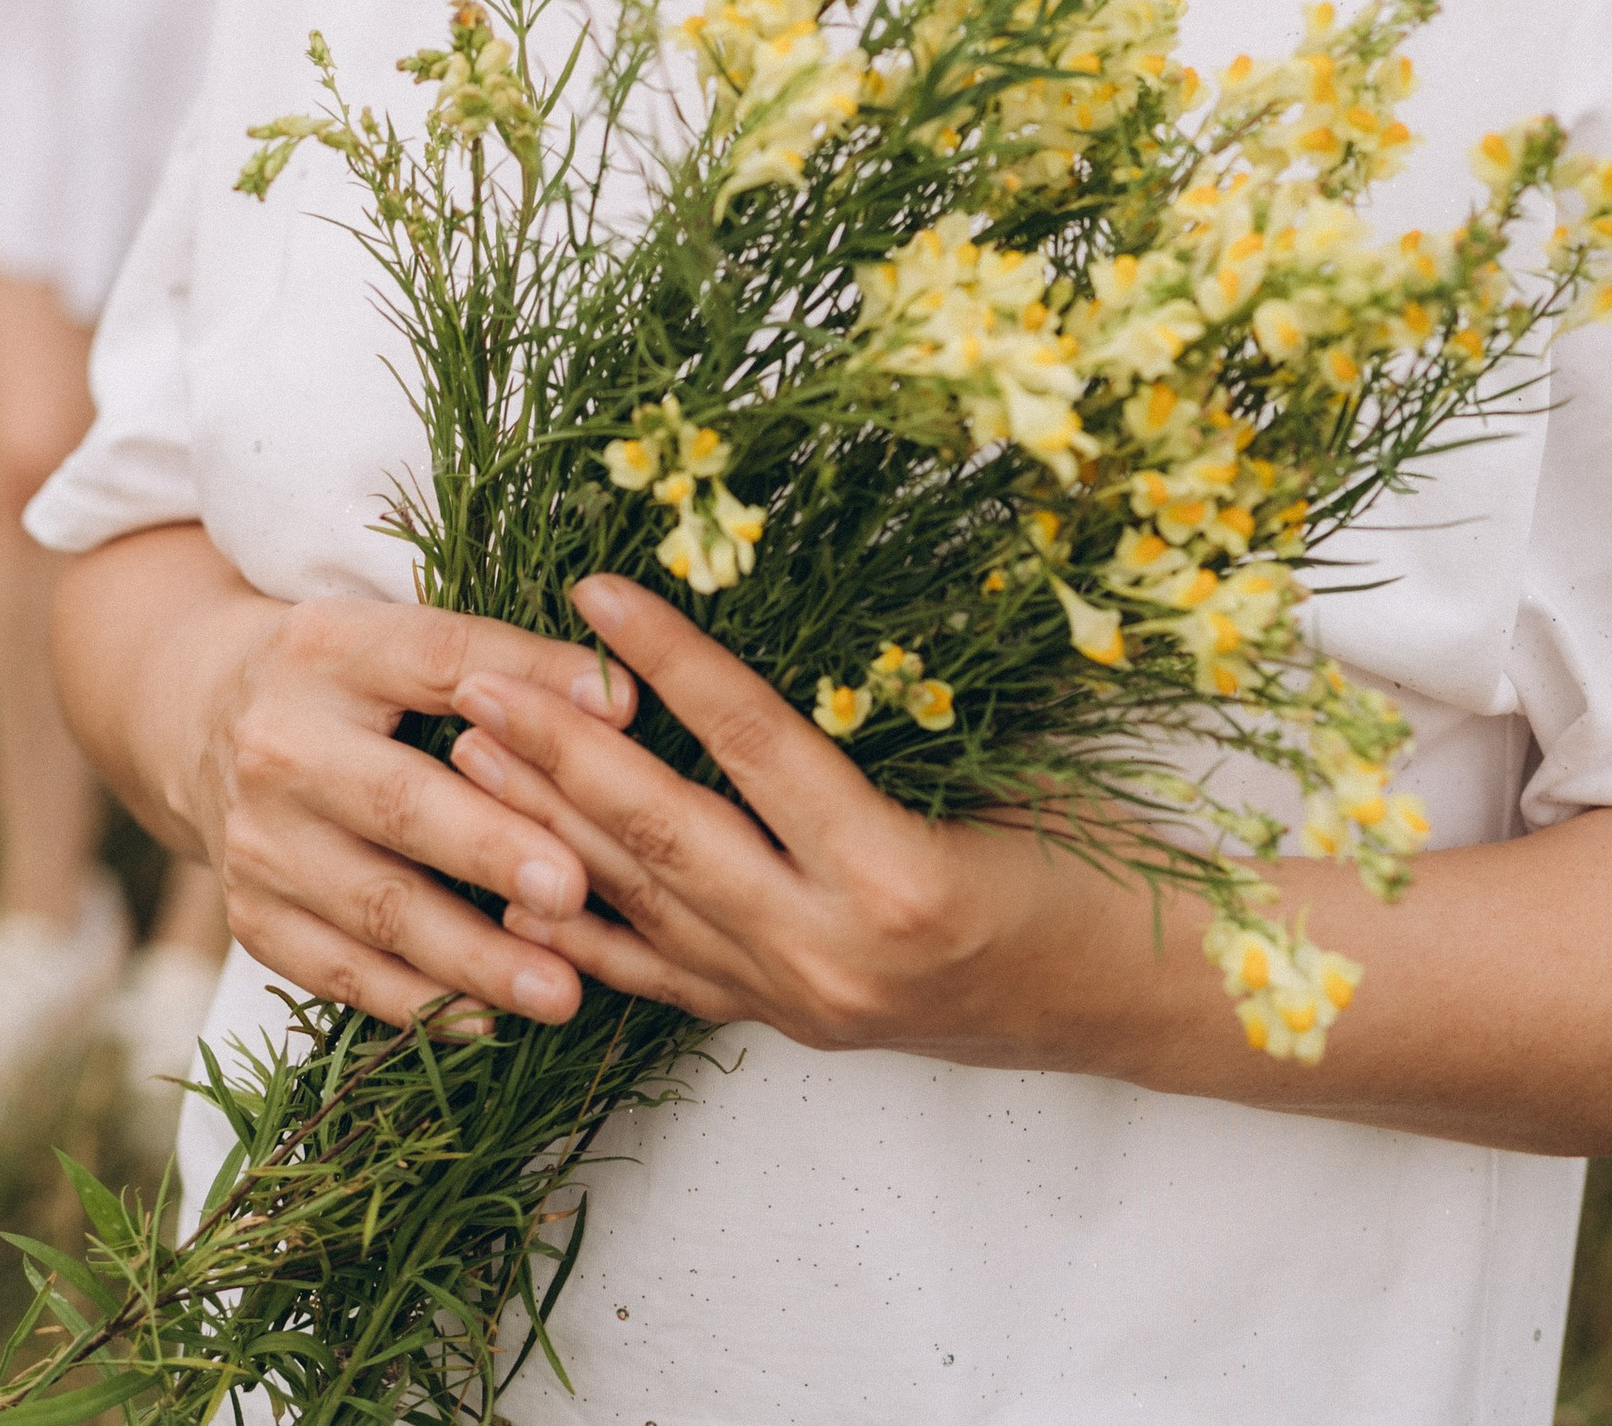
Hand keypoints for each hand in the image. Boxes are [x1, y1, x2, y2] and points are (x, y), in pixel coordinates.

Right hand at [179, 584, 639, 1035]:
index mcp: (331, 647)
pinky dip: (419, 1002)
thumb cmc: (350, 682)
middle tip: (574, 890)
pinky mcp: (251, 917)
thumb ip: (511, 666)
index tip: (622, 719)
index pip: (439, 659)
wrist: (203, 721)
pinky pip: (342, 972)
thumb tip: (622, 705)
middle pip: (398, 799)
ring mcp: (258, 837)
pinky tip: (489, 1019)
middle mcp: (280, 740)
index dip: (531, 686)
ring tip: (561, 989)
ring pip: (376, 907)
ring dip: (473, 954)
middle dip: (490, 849)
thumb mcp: (404, 643)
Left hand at [449, 574, 1080, 1059]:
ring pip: (644, 905)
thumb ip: (874, 730)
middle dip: (556, 748)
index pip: (750, 740)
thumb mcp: (997, 771)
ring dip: (546, 824)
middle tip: (473, 674)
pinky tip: (518, 883)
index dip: (667, 658)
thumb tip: (752, 643)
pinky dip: (586, 925)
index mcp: (897, 874)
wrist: (1143, 1002)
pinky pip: (664, 974)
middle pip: (664, 832)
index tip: (592, 587)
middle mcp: (834, 950)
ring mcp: (803, 999)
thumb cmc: (1092, 861)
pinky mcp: (792, 1024)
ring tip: (468, 749)